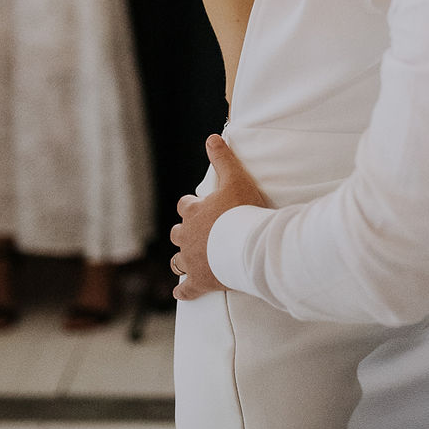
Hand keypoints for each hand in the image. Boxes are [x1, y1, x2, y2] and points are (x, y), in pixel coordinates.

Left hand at [171, 135, 270, 300]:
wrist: (250, 245)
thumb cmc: (243, 211)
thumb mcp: (235, 179)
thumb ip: (222, 158)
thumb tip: (211, 137)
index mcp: (193, 212)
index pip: (185, 206)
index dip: (191, 206)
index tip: (199, 207)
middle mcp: (187, 237)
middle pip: (178, 233)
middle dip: (185, 233)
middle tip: (198, 234)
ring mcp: (191, 261)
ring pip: (178, 261)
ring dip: (182, 259)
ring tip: (189, 260)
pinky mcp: (199, 282)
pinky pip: (185, 290)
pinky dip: (183, 291)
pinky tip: (183, 292)